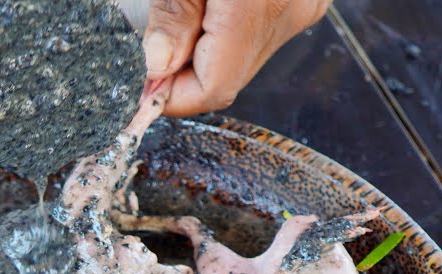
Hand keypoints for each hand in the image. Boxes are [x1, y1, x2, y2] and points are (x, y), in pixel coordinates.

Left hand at [139, 0, 332, 115]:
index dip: (170, 97)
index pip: (212, 89)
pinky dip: (226, 33)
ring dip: (203, 56)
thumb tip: (157, 68)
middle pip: (227, 79)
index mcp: (259, 6)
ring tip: (181, 20)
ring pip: (243, 59)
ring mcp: (304, 7)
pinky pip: (260, 33)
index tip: (138, 90)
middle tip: (149, 54)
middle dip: (183, 76)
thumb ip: (173, 16)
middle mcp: (291, 14)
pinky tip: (209, 9)